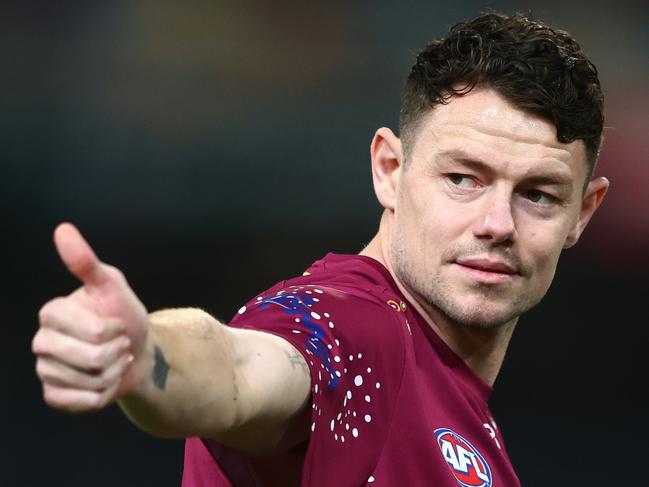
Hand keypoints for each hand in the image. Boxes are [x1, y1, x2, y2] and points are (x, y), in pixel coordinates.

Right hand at [33, 223, 148, 412]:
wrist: (137, 351)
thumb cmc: (124, 316)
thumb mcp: (113, 286)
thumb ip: (87, 263)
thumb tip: (63, 229)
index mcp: (52, 312)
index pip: (93, 331)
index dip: (115, 330)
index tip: (115, 323)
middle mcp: (42, 341)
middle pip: (93, 359)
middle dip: (118, 352)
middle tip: (118, 344)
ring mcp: (45, 370)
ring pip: (91, 381)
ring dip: (114, 372)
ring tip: (113, 361)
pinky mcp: (54, 395)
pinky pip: (84, 402)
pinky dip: (105, 394)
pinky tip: (104, 381)